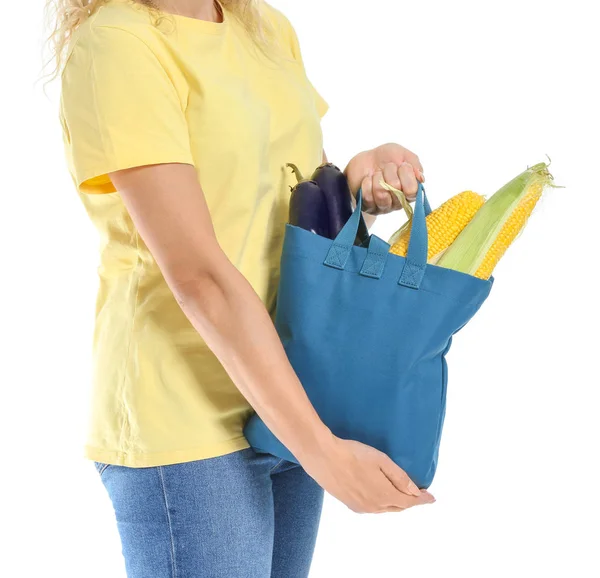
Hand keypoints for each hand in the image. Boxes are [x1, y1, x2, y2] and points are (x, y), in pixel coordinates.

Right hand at [299, 434, 434, 513]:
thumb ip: (399, 477)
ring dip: (395, 502)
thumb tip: (415, 491)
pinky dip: (382, 503)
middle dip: (409, 501)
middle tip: (418, 494)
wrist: (323, 457)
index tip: (432, 498)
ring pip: (384, 508)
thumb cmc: (353, 454)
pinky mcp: (349, 504)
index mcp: (384, 496)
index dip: (422, 500)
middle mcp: (374, 507)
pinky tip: (380, 495)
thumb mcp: (380, 460)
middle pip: (397, 507)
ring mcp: (360, 507)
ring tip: (401, 494)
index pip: (409, 502)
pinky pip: (372, 508)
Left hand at [344, 143, 424, 214]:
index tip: (402, 165)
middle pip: (395, 189)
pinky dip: (366, 183)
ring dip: (377, 178)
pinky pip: (368, 198)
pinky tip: (368, 180)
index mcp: (411, 189)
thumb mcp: (402, 154)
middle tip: (386, 167)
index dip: (405, 175)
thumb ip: (414, 164)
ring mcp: (384, 206)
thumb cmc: (386, 158)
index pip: (412, 190)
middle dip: (389, 172)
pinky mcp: (369, 208)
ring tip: (377, 174)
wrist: (365, 159)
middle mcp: (399, 201)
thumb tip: (421, 178)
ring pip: (381, 195)